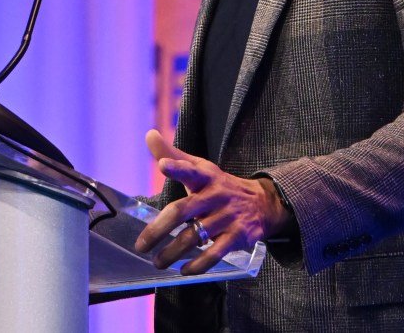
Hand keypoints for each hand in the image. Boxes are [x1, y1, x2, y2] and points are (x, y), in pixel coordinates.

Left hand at [133, 129, 291, 274]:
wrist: (262, 203)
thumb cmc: (219, 186)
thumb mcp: (200, 168)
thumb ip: (173, 155)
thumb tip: (149, 135)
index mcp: (206, 177)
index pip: (190, 169)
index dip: (177, 167)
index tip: (163, 166)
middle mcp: (216, 195)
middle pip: (184, 211)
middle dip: (160, 229)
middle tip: (141, 245)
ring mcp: (228, 217)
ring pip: (196, 236)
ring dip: (173, 252)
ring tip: (157, 262)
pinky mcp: (238, 236)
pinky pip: (215, 253)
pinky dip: (198, 264)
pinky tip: (184, 270)